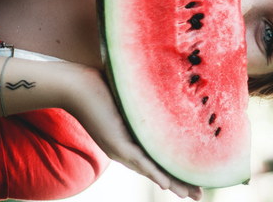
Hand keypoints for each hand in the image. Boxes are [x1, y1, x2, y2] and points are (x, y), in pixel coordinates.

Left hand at [66, 66, 202, 199]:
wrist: (73, 86)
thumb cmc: (98, 85)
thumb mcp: (128, 96)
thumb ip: (145, 97)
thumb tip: (164, 82)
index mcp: (131, 139)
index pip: (159, 158)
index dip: (178, 170)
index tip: (195, 179)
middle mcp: (128, 149)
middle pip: (160, 170)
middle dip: (182, 183)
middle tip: (200, 195)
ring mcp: (122, 148)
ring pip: (153, 170)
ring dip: (174, 184)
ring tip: (191, 195)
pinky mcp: (117, 144)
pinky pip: (140, 161)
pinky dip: (155, 173)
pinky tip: (168, 184)